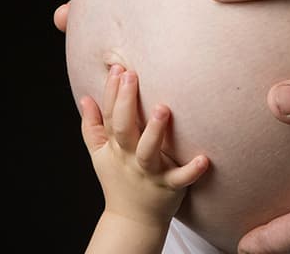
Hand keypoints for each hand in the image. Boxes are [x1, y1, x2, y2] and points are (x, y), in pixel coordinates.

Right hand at [80, 65, 208, 224]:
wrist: (132, 220)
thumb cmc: (118, 180)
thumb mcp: (99, 154)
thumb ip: (92, 126)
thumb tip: (85, 97)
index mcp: (114, 147)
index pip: (109, 115)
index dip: (111, 92)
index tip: (117, 69)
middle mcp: (128, 157)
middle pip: (123, 128)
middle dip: (125, 101)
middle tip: (131, 75)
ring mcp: (148, 172)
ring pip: (148, 150)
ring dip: (154, 130)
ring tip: (163, 108)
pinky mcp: (169, 187)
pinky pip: (180, 179)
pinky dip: (192, 170)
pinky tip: (204, 159)